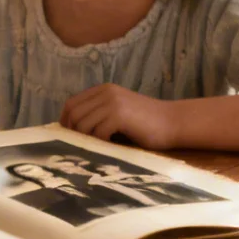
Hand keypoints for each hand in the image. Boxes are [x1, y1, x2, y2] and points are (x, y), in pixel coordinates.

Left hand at [59, 84, 173, 148]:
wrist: (173, 123)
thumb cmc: (146, 124)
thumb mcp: (118, 113)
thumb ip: (98, 115)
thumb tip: (72, 132)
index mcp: (103, 90)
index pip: (71, 103)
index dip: (65, 121)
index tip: (67, 138)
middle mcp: (106, 92)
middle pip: (73, 113)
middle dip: (72, 133)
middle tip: (78, 148)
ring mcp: (112, 102)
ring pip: (83, 124)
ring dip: (87, 140)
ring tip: (97, 148)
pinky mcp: (120, 115)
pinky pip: (97, 132)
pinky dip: (100, 143)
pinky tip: (111, 147)